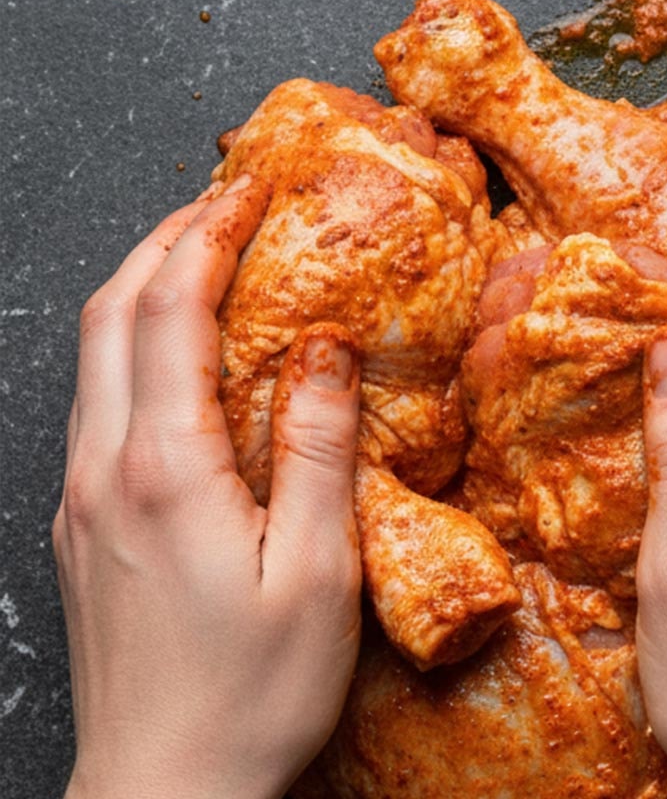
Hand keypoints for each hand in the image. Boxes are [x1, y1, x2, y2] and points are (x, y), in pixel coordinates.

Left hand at [56, 176, 364, 798]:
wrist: (162, 793)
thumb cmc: (250, 697)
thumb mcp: (317, 574)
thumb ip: (317, 450)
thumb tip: (323, 349)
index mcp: (165, 470)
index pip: (171, 313)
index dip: (208, 236)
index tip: (250, 190)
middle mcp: (104, 470)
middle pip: (109, 313)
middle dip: (164, 239)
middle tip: (225, 201)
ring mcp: (81, 499)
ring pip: (92, 355)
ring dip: (143, 288)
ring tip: (203, 257)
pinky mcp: (82, 529)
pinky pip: (97, 403)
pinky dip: (135, 347)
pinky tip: (180, 359)